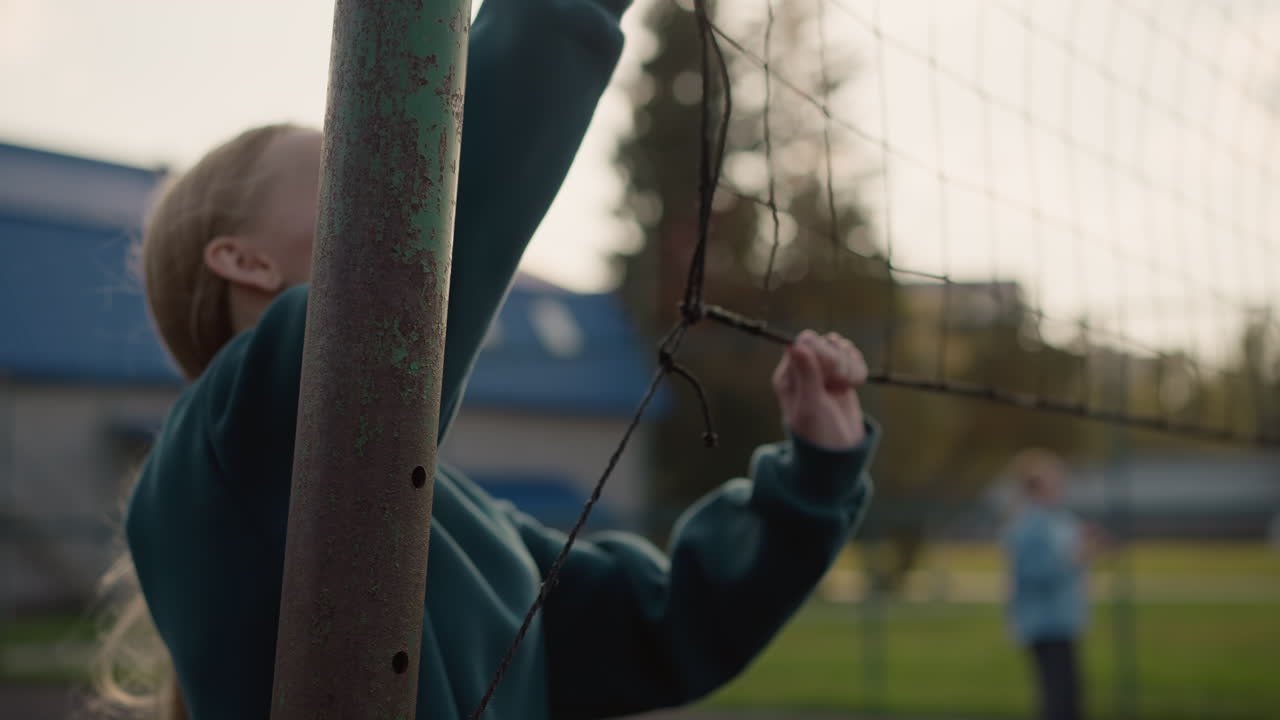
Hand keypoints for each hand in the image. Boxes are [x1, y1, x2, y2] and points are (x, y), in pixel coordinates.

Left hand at [772, 330, 867, 449]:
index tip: (830, 376)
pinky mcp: (840, 374)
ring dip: (850, 364)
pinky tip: (853, 385)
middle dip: (839, 360)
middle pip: (825, 341)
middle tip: (839, 384)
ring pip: (841, 346)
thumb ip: (806, 376)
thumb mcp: (811, 408)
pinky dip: (858, 369)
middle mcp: (803, 369)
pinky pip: (852, 356)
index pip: (805, 342)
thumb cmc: (818, 435)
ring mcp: (822, 370)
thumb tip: (795, 344)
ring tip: (846, 386)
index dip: (823, 353)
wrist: (839, 453)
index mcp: (788, 375)